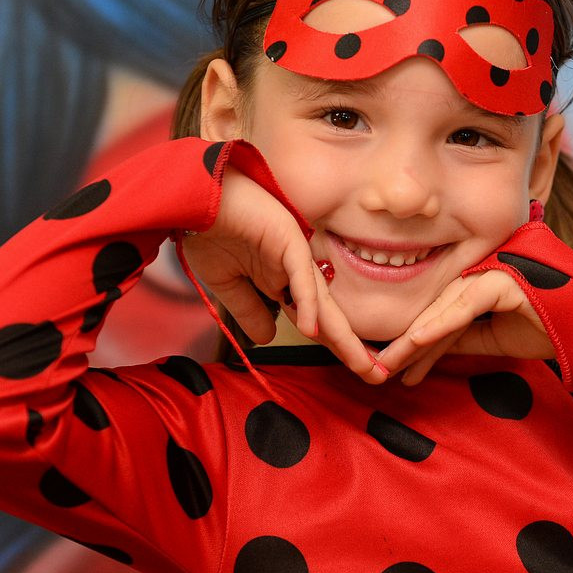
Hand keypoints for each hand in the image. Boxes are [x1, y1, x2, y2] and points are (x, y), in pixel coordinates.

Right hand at [181, 169, 384, 382]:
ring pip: (323, 301)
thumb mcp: (228, 285)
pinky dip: (306, 302)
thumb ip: (250, 310)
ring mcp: (295, 253)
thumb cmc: (210, 232)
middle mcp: (297, 269)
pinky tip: (311, 329)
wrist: (195, 197)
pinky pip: (300, 274)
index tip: (356, 370)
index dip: (336, 345)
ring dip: (343, 336)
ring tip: (363, 363)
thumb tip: (266, 339)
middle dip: (353, 348)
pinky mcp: (287, 238)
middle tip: (378, 375)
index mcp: (284, 279)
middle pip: (330, 315)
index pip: (317, 319)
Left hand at [376, 270, 553, 384]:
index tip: (395, 365)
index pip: (441, 310)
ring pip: (445, 307)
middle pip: (437, 307)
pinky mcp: (502, 279)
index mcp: (481, 278)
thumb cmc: (548, 328)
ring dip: (416, 337)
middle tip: (381, 367)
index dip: (417, 340)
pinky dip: (440, 323)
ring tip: (392, 362)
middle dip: (408, 341)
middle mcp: (483, 268)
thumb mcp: (495, 338)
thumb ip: (463, 337)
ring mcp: (492, 269)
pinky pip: (465, 305)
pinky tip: (416, 340)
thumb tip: (426, 346)